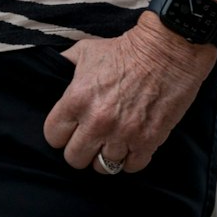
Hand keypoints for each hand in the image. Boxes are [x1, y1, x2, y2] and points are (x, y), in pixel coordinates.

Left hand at [43, 13, 216, 173]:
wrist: (165, 50)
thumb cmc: (123, 50)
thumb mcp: (83, 51)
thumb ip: (63, 67)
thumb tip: (50, 75)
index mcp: (76, 100)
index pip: (53, 137)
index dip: (60, 134)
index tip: (69, 130)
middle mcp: (97, 122)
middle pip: (75, 159)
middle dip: (80, 150)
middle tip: (89, 140)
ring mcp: (123, 134)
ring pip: (103, 167)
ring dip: (106, 155)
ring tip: (111, 143)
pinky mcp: (149, 140)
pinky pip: (132, 167)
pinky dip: (130, 160)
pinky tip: (130, 146)